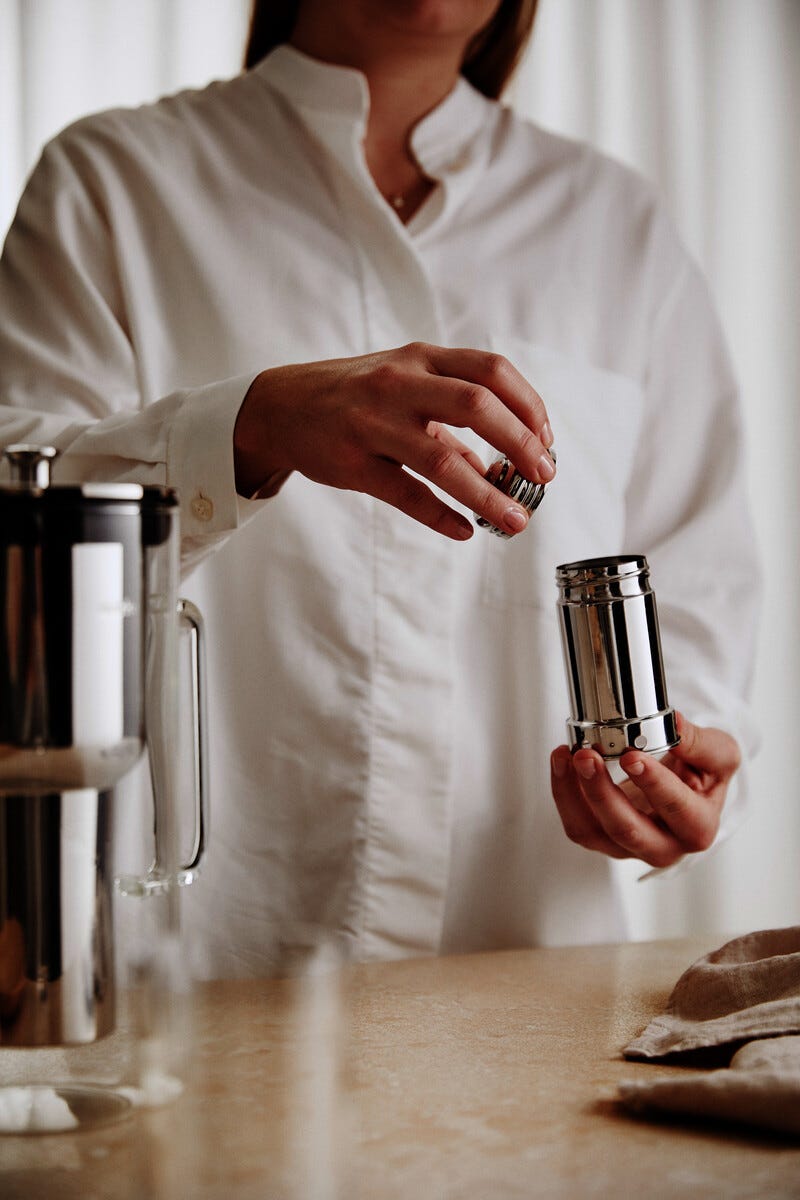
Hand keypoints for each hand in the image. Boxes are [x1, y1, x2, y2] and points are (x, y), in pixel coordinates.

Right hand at [233, 342, 553, 538]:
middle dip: (521, 443)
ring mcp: (373, 424)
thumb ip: (450, 419)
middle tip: (544, 476)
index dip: (529, 404)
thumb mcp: (403, 385)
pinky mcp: (353, 464)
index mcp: (420, 359)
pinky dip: (441, 516)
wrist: (280, 407)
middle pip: (477, 405)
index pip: (491, 371)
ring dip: (488, 494)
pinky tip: (465, 530)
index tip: (547, 439)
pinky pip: (407, 495)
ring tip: (516, 520)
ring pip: (444, 460)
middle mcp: (399, 384)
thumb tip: (495, 466)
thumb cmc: (353, 394)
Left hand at [549, 713, 741, 868]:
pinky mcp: (602, 839)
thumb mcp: (719, 754)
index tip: (632, 756)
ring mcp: (628, 847)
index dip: (654, 784)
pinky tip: (562, 762)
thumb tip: (677, 726)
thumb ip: (703, 743)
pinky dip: (564, 792)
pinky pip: (577, 824)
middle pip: (627, 830)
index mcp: (698, 828)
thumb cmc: (701, 775)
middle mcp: (663, 846)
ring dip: (573, 793)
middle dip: (602, 793)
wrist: (682, 788)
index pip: (677, 810)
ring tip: (566, 756)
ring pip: (592, 832)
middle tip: (587, 756)